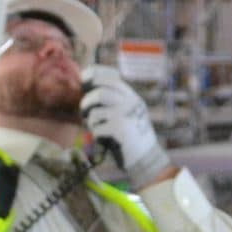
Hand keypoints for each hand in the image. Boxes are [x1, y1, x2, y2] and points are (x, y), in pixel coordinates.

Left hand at [80, 65, 167, 190]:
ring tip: (93, 125)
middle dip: (87, 101)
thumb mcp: (128, 114)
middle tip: (85, 110)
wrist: (146, 157)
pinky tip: (103, 138)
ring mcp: (125, 114)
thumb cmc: (131, 137)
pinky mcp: (119, 128)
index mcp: (132, 97)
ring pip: (96, 107)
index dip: (96, 74)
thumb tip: (88, 94)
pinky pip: (96, 127)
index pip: (112, 78)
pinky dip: (96, 133)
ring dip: (90, 117)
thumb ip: (115, 103)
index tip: (85, 77)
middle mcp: (130, 102)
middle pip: (101, 90)